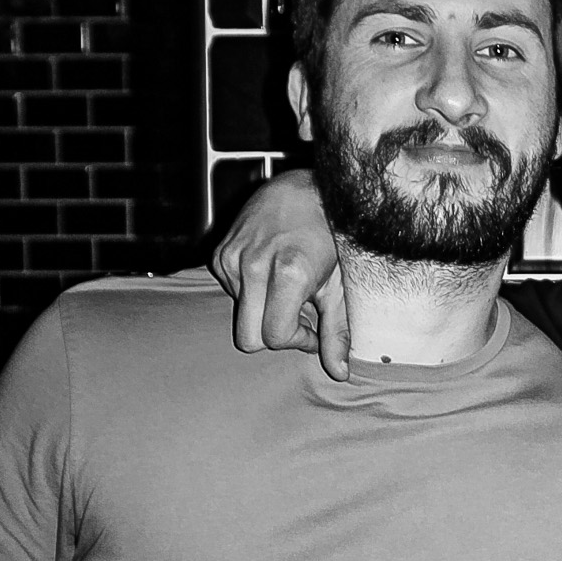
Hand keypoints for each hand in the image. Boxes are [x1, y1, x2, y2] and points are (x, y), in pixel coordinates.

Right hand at [212, 169, 352, 378]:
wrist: (307, 188)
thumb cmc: (331, 235)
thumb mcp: (340, 285)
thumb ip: (337, 332)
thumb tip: (339, 373)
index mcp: (288, 274)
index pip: (275, 337)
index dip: (296, 341)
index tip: (312, 329)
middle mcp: (253, 265)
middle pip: (248, 337)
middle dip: (272, 334)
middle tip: (298, 315)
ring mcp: (232, 257)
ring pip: (240, 315)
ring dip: (263, 310)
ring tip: (289, 285)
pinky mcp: (220, 252)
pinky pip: (231, 293)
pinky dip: (252, 292)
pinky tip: (272, 272)